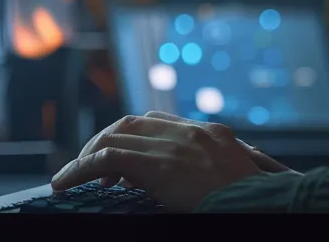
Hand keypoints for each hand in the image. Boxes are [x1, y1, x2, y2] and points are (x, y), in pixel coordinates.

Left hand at [52, 111, 296, 209]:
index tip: (120, 162)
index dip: (133, 136)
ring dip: (88, 155)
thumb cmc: (256, 201)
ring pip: (113, 136)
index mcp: (211, 133)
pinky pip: (106, 158)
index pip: (159, 121)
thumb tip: (200, 182)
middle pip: (131, 123)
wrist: (263, 207)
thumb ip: (218, 169)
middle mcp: (191, 131)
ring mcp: (174, 145)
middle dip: (105, 141)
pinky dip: (79, 168)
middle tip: (91, 168)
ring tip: (74, 177)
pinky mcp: (158, 165)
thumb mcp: (240, 178)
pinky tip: (65, 183)